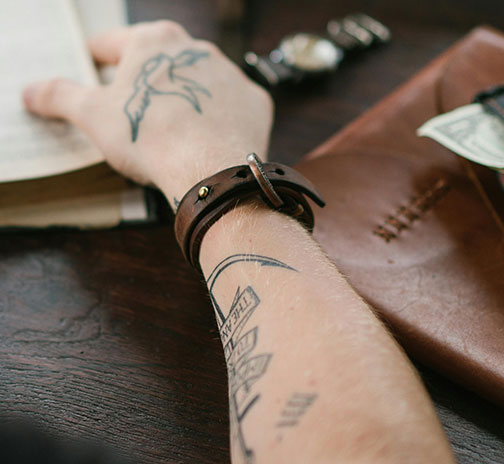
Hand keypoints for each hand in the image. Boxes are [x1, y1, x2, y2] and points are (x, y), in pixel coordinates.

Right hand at [22, 21, 273, 207]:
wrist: (211, 168)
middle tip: (132, 107)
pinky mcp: (256, 102)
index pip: (113, 44)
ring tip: (173, 127)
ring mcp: (232, 74)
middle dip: (145, 80)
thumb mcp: (93, 115)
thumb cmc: (149, 135)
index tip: (91, 73)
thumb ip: (61, 96)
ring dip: (185, 98)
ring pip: (200, 82)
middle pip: (161, 61)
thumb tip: (31, 91)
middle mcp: (197, 48)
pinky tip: (208, 137)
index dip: (96, 61)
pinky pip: (233, 106)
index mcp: (154, 41)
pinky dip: (220, 119)